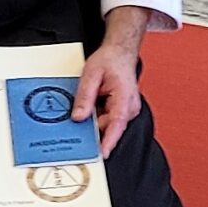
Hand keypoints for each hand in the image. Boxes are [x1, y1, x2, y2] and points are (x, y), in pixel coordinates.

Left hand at [73, 40, 142, 159]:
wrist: (120, 52)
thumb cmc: (110, 60)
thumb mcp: (91, 74)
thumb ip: (85, 97)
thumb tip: (78, 117)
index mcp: (124, 98)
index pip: (117, 124)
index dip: (108, 141)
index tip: (101, 153)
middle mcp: (129, 108)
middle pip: (108, 126)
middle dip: (92, 126)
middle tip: (78, 117)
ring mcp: (126, 110)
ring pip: (106, 123)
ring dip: (94, 118)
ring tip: (90, 99)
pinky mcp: (121, 111)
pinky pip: (107, 118)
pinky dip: (97, 115)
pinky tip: (92, 104)